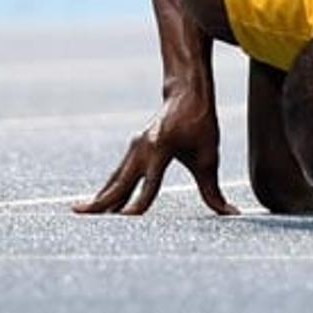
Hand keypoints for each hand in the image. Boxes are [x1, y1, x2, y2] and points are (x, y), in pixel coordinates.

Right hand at [73, 86, 236, 216]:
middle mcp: (143, 148)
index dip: (140, 202)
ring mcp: (134, 148)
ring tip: (81, 211)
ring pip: (115, 179)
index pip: (150, 183)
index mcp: (162, 148)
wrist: (186, 93)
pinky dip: (108, 189)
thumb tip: (231, 213)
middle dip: (103, 201)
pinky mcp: (132, 150)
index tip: (129, 218)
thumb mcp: (209, 157)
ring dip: (99, 197)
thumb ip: (213, 191)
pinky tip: (99, 203)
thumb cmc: (200, 125)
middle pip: (120, 182)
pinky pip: (118, 174)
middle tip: (83, 216)